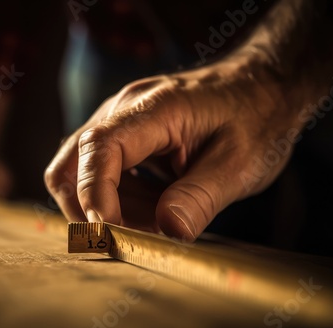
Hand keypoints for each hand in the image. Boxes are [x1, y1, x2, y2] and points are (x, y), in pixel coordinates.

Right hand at [45, 55, 300, 240]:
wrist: (262, 86)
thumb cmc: (256, 118)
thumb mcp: (240, 163)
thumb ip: (200, 198)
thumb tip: (166, 232)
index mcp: (154, 109)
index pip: (100, 148)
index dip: (94, 194)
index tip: (109, 233)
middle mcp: (124, 109)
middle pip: (70, 163)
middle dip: (85, 208)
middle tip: (125, 237)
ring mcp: (120, 120)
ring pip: (80, 173)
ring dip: (108, 207)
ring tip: (155, 221)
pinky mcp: (125, 134)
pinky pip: (102, 172)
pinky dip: (118, 200)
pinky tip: (155, 207)